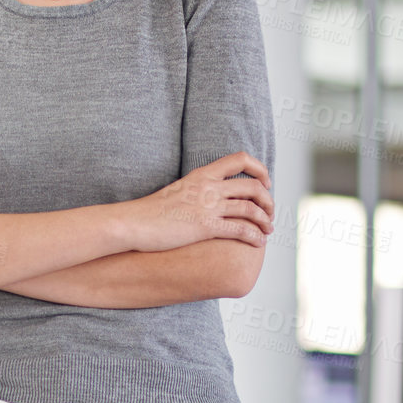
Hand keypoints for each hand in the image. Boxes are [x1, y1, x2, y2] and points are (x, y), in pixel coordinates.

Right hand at [129, 153, 273, 252]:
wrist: (132, 223)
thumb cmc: (149, 212)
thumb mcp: (176, 191)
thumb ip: (195, 190)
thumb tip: (205, 199)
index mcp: (202, 174)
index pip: (240, 159)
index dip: (259, 169)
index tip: (264, 182)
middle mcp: (208, 187)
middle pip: (252, 186)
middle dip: (267, 200)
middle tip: (270, 212)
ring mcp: (207, 206)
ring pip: (250, 208)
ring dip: (265, 220)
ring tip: (269, 230)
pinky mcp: (205, 227)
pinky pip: (240, 229)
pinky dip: (255, 236)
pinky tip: (259, 242)